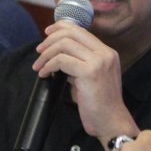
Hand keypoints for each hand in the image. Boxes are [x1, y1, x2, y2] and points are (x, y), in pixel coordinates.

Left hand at [32, 21, 137, 141]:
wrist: (111, 122)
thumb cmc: (99, 105)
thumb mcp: (90, 78)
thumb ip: (78, 64)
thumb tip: (58, 56)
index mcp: (107, 53)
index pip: (80, 30)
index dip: (60, 28)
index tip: (47, 34)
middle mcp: (105, 53)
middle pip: (71, 32)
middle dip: (50, 39)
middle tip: (39, 52)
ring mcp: (98, 61)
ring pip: (64, 44)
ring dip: (46, 54)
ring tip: (39, 66)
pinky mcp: (89, 72)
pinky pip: (61, 61)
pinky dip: (49, 66)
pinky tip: (45, 74)